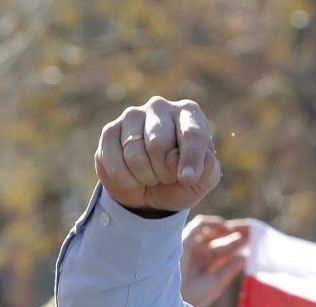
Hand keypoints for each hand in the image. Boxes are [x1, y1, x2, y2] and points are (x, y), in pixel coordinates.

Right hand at [95, 97, 220, 213]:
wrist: (149, 190)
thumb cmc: (181, 179)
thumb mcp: (203, 180)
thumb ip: (205, 170)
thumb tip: (186, 171)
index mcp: (189, 113)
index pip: (192, 134)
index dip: (190, 159)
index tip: (187, 179)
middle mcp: (160, 107)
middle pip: (158, 144)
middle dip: (164, 171)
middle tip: (168, 176)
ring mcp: (132, 115)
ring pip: (134, 155)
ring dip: (145, 176)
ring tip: (151, 174)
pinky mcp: (110, 130)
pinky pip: (115, 163)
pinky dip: (126, 180)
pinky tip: (132, 175)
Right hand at [180, 215, 250, 306]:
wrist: (175, 299)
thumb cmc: (194, 296)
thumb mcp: (216, 283)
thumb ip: (229, 269)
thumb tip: (243, 257)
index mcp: (206, 267)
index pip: (225, 253)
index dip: (237, 247)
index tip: (252, 245)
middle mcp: (199, 255)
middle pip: (219, 242)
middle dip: (235, 238)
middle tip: (250, 236)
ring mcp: (192, 247)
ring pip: (211, 233)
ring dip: (226, 230)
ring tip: (239, 233)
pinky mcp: (184, 240)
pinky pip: (198, 225)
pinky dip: (212, 223)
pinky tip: (226, 227)